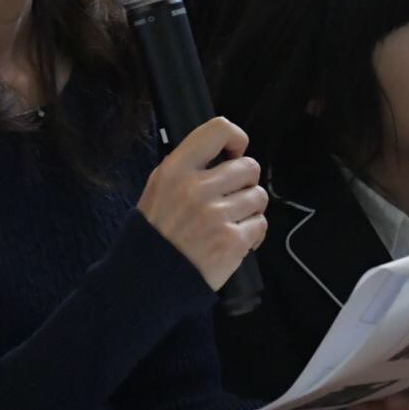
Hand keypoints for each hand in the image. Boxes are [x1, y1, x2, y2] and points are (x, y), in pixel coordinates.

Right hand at [137, 116, 267, 290]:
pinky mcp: (232, 241)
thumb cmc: (155, 234)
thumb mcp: (159, 187)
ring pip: (258, 196)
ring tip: (232, 221)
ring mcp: (216, 215)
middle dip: (246, 182)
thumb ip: (189, 167)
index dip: (236, 138)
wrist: (148, 279)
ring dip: (250, 209)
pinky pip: (260, 224)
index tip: (235, 153)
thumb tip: (226, 154)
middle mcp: (197, 189)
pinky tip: (237, 240)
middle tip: (232, 197)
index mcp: (176, 170)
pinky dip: (253, 233)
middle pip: (249, 167)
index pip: (218, 130)